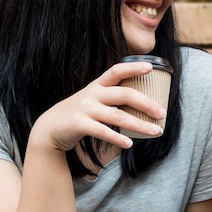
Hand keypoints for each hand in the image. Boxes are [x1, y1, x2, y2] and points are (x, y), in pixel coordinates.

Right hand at [31, 61, 166, 152]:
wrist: (49, 128)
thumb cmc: (79, 114)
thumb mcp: (93, 100)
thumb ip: (112, 98)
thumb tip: (143, 104)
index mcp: (98, 85)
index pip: (116, 71)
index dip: (133, 67)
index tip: (150, 67)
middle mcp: (92, 94)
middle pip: (124, 94)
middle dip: (146, 103)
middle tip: (162, 113)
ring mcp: (85, 109)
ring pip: (118, 116)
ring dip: (139, 125)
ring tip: (156, 132)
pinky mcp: (79, 124)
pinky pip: (102, 131)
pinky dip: (117, 138)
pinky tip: (129, 144)